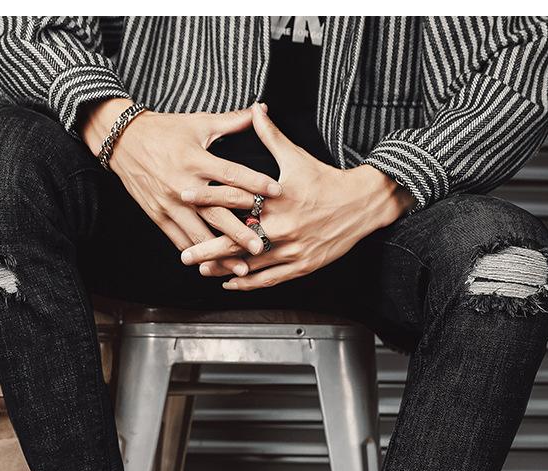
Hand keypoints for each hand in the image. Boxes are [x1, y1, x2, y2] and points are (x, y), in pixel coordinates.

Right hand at [80, 99, 281, 274]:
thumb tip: (261, 110)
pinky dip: (197, 254)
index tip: (277, 193)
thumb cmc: (165, 131)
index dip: (254, 183)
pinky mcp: (159, 216)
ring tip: (241, 267)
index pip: (230, 174)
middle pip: (216, 212)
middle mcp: (183, 185)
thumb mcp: (198, 123)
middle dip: (239, 232)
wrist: (123, 141)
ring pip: (198, 233)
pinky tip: (212, 266)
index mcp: (195, 159)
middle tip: (260, 247)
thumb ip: (231, 122)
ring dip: (219, 252)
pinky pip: (180, 240)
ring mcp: (169, 204)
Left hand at [179, 103, 414, 288]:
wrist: (362, 204)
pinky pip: (270, 278)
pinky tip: (231, 283)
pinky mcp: (302, 265)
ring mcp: (293, 249)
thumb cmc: (327, 180)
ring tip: (202, 270)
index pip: (236, 197)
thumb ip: (271, 137)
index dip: (209, 197)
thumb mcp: (297, 157)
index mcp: (278, 198)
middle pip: (238, 240)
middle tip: (185, 255)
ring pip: (252, 263)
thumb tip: (256, 109)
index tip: (185, 197)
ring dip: (225, 268)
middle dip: (209, 249)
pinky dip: (249, 282)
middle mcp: (283, 226)